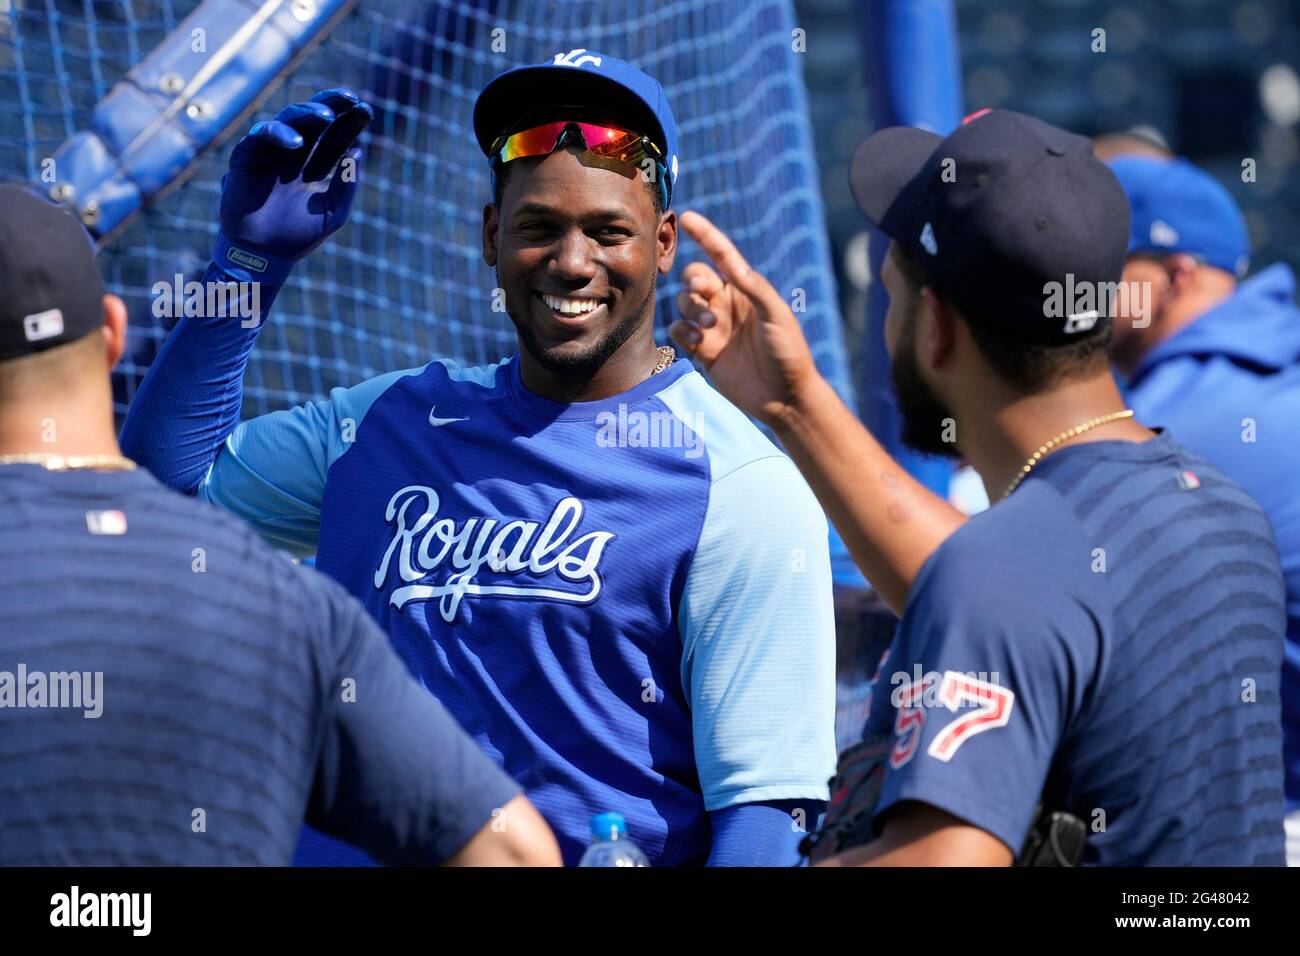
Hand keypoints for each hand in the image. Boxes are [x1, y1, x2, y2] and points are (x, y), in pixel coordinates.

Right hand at [216, 88, 373, 281]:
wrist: (264, 254)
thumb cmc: (299, 236)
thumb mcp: (334, 213)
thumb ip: (347, 185)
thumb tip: (358, 153)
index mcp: (317, 164)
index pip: (336, 135)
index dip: (350, 121)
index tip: (367, 110)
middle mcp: (295, 152)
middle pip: (314, 118)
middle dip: (332, 104)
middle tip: (350, 98)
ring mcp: (271, 151)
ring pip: (290, 119)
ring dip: (308, 113)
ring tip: (326, 116)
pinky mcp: (248, 155)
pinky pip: (262, 134)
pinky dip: (279, 133)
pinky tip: (296, 142)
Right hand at [669, 211, 822, 427]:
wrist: (784, 397)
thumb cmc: (788, 352)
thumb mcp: (776, 314)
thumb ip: (754, 287)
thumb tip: (731, 263)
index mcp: (747, 290)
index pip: (721, 256)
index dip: (705, 235)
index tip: (688, 217)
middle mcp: (727, 304)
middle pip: (695, 278)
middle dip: (694, 280)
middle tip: (704, 291)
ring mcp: (713, 328)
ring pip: (684, 304)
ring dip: (691, 309)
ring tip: (709, 327)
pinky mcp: (703, 351)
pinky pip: (679, 331)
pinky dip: (682, 332)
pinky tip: (699, 343)